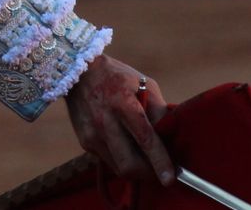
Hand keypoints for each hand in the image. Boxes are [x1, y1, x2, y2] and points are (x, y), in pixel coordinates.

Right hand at [65, 55, 174, 185]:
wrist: (79, 72)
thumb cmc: (118, 77)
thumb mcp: (144, 84)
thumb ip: (159, 110)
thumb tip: (171, 136)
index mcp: (124, 104)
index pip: (145, 139)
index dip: (159, 161)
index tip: (170, 178)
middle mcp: (105, 122)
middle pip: (129, 164)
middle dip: (148, 174)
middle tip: (161, 172)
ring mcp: (92, 134)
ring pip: (119, 168)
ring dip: (136, 169)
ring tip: (146, 161)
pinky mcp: (85, 142)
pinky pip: (109, 160)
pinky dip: (122, 160)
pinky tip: (127, 148)